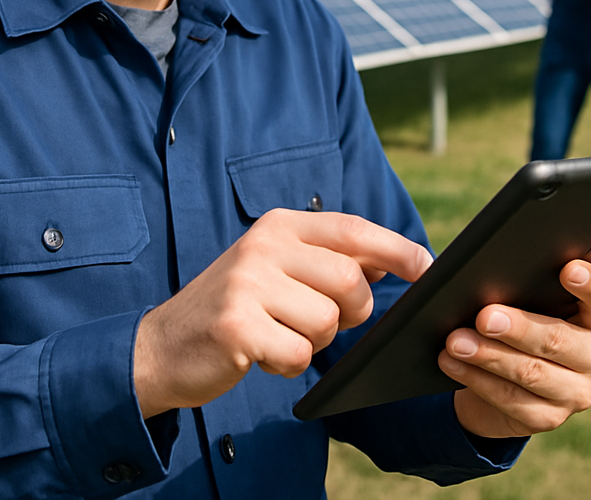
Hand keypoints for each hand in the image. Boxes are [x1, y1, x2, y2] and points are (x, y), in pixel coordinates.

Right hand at [134, 209, 432, 417]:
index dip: (396, 249)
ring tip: (280, 333)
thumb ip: (327, 260)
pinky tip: (263, 354)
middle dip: (352, 312)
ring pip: (327, 322)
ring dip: (313, 341)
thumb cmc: (236, 306)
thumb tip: (390, 263)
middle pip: (349, 282)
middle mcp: (263, 246)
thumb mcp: (277, 267)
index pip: (353, 229)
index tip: (427, 267)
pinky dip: (289, 365)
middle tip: (327, 320)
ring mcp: (247, 284)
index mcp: (279, 225)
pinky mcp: (236, 326)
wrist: (162, 345)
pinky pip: (298, 355)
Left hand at [439, 261, 590, 437]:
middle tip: (484, 317)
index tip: (567, 268)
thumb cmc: (514, 311)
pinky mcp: (548, 417)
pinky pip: (510, 399)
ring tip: (455, 341)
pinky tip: (451, 362)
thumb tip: (443, 258)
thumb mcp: (515, 290)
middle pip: (560, 340)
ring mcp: (577, 392)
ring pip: (531, 372)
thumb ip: (499, 272)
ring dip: (488, 355)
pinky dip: (476, 378)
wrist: (502, 370)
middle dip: (518, 328)